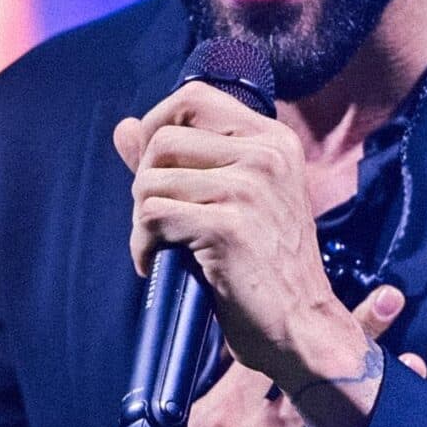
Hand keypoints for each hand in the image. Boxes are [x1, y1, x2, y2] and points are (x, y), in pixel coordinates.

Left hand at [115, 83, 369, 397]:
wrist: (303, 329)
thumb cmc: (265, 269)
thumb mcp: (234, 201)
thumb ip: (181, 160)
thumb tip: (123, 127)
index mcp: (274, 140)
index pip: (194, 97)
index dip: (158, 125)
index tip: (156, 169)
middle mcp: (266, 155)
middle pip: (164, 138)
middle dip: (144, 181)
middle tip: (157, 221)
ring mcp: (250, 188)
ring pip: (151, 180)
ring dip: (142, 220)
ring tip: (160, 246)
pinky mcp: (230, 226)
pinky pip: (153, 216)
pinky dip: (142, 244)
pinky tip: (155, 264)